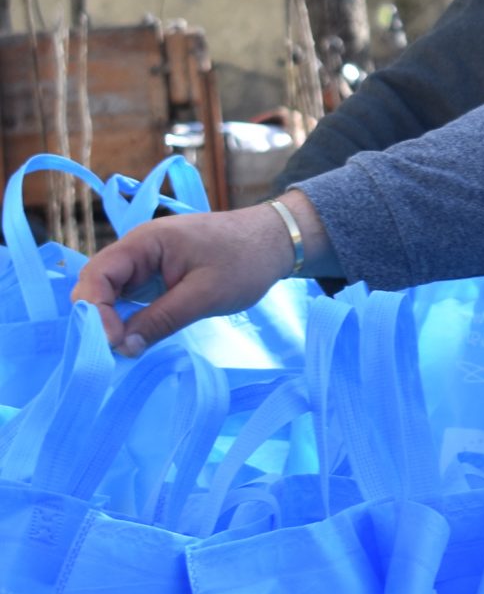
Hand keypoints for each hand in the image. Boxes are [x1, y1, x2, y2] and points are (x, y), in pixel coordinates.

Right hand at [66, 193, 316, 354]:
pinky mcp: (158, 275)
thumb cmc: (246, 261)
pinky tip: (136, 339)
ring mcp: (147, 262)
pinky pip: (132, 297)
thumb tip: (122, 348)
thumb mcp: (205, 295)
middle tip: (114, 352)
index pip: (96, 275)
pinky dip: (130, 318)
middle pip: (98, 285)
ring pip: (113, 294)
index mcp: (144, 242)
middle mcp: (138, 250)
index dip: (94, 310)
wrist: (279, 241)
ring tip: (123, 350)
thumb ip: (162, 320)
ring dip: (112, 321)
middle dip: (99, 319)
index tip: (111, 343)